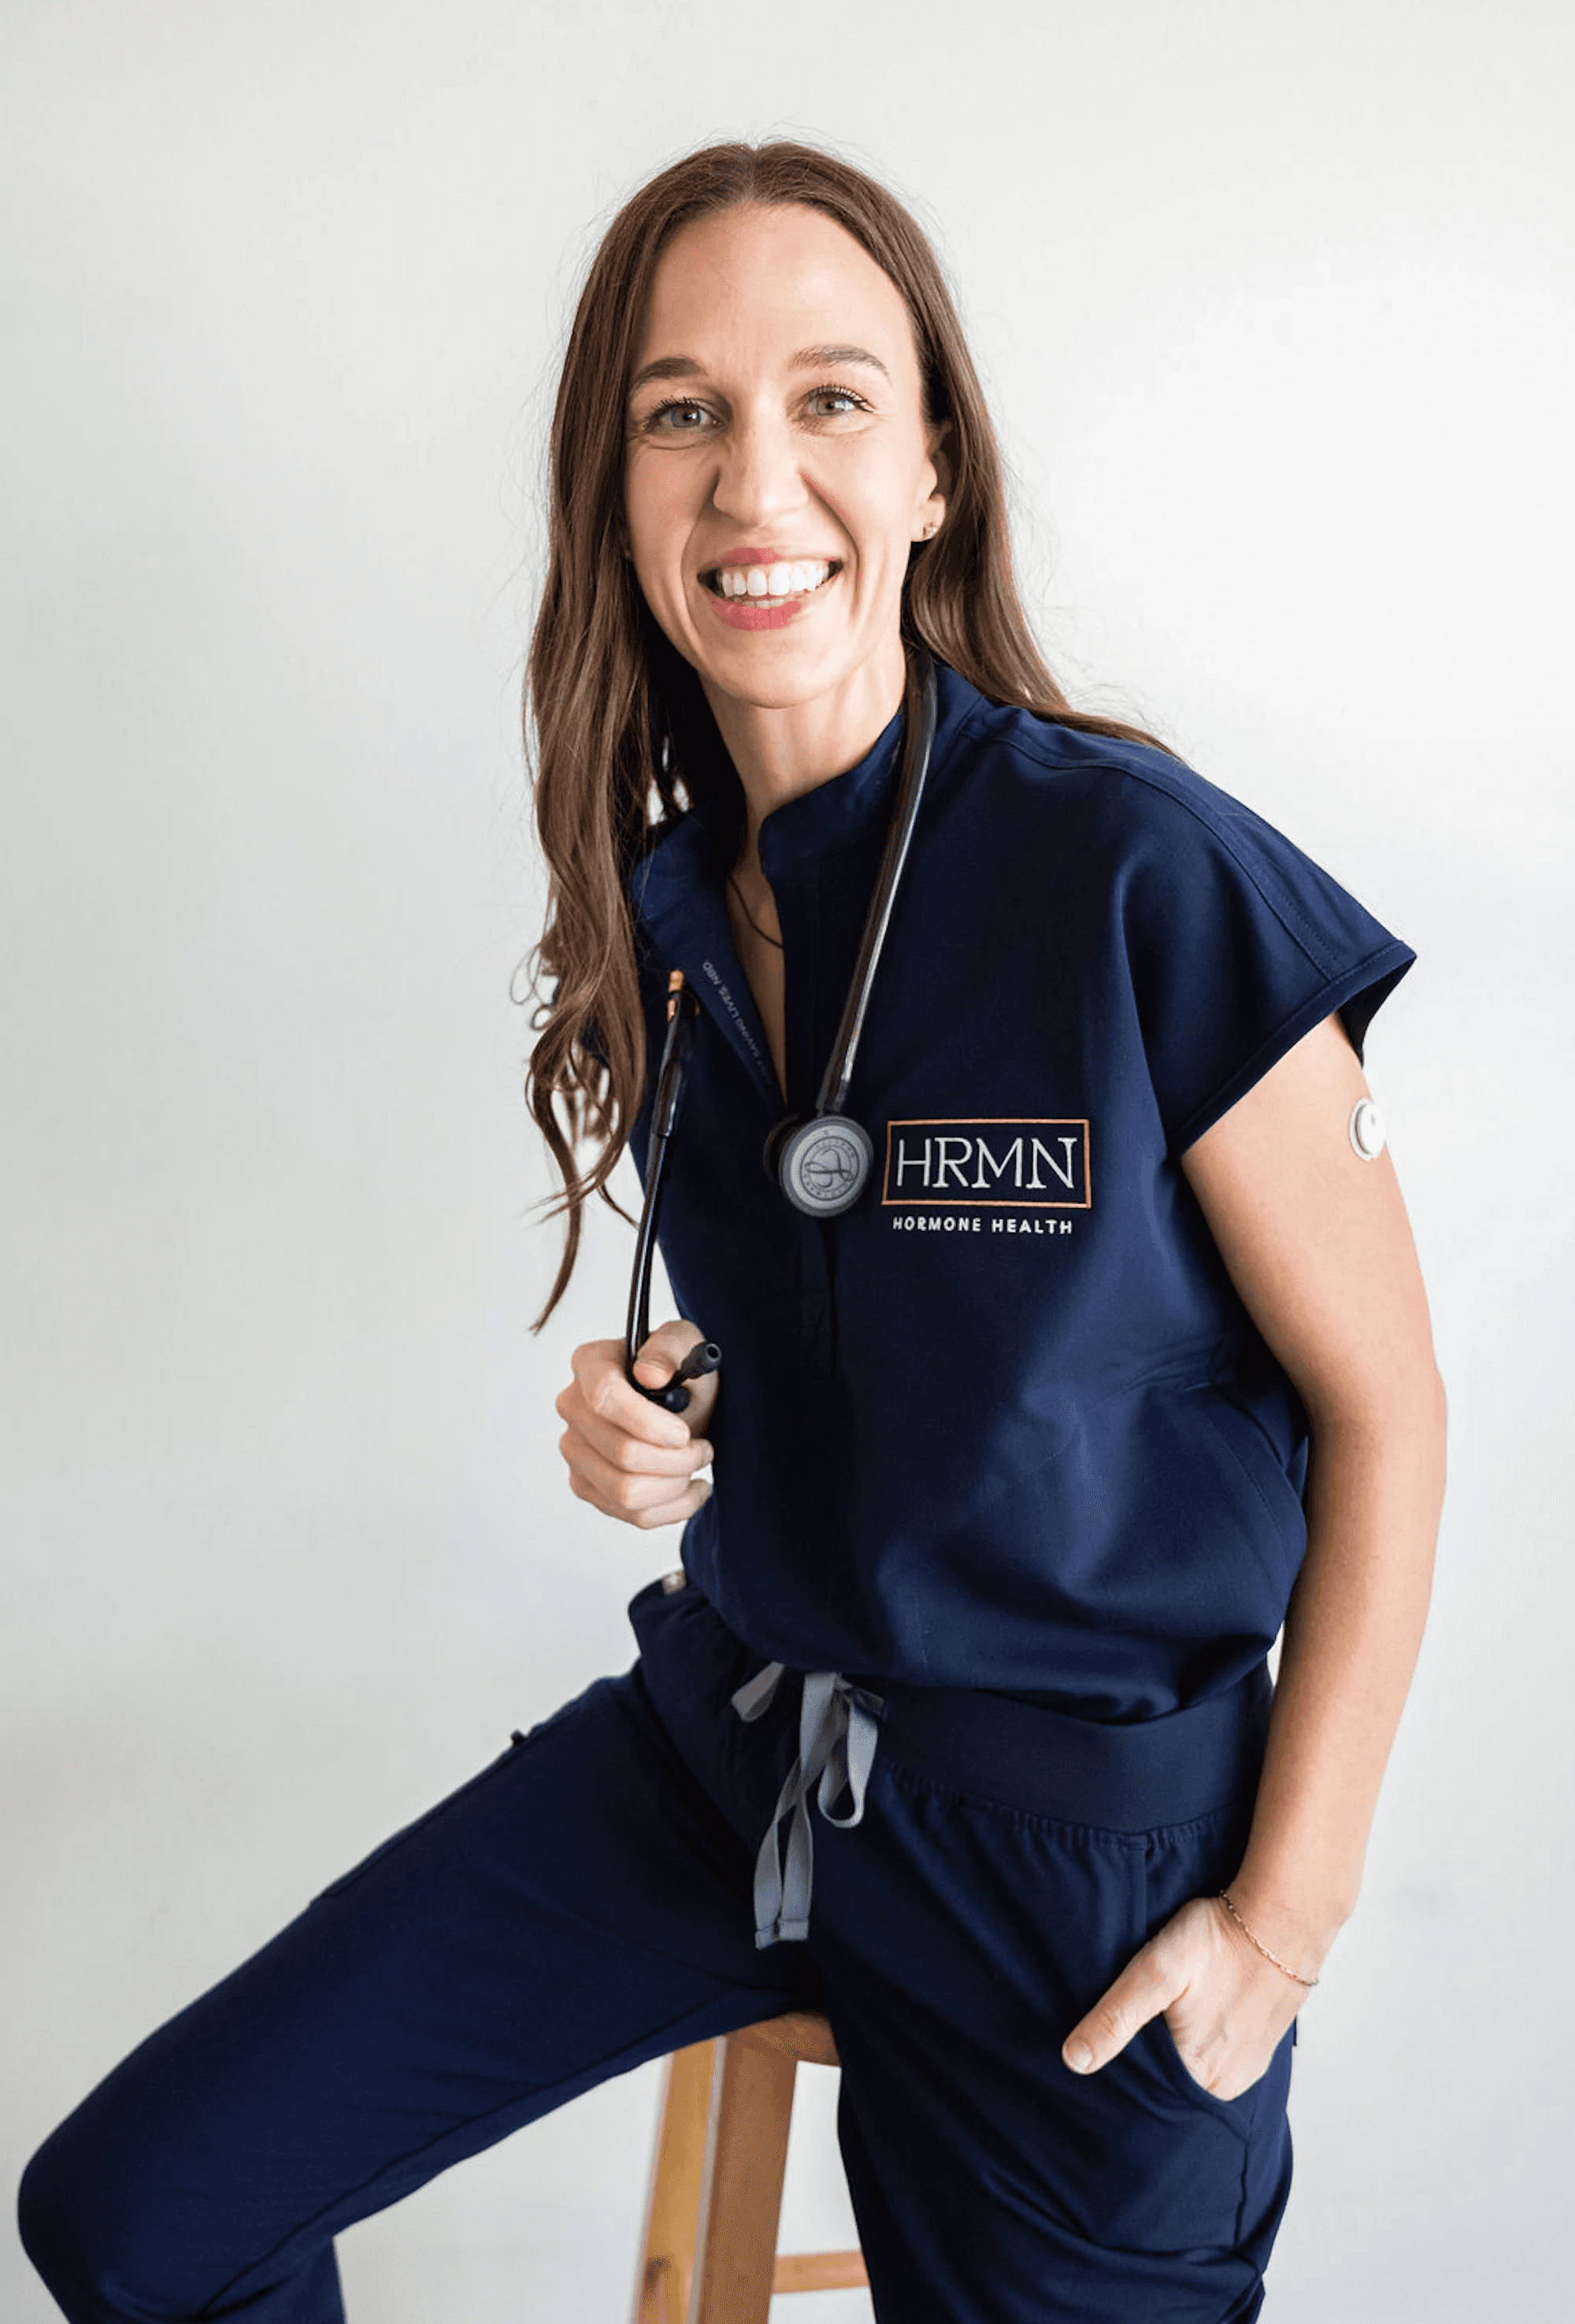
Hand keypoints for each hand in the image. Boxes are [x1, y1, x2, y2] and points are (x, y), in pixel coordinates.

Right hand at [555, 1320, 718, 1529]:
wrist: (682, 1404)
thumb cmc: (680, 1371)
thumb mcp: (685, 1345)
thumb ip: (670, 1349)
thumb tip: (651, 1374)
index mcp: (590, 1364)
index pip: (604, 1398)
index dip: (647, 1423)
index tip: (683, 1433)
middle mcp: (573, 1407)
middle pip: (621, 1453)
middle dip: (676, 1459)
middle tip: (704, 1449)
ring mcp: (575, 1450)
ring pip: (626, 1492)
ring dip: (676, 1485)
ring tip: (696, 1465)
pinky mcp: (586, 1484)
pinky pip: (631, 1515)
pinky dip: (673, 1508)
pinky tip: (690, 1488)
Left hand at [1060, 1894, 1308, 2101]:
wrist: (1282, 1918)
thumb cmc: (1218, 1941)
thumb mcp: (1156, 1973)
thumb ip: (1116, 2018)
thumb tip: (1073, 2061)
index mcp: (1201, 2079)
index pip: (1144, 2091)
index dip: (1120, 2067)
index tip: (1104, 2039)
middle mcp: (1227, 2085)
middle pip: (1168, 2082)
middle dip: (1145, 2057)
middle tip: (1135, 2016)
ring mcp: (1246, 2067)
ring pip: (1192, 2068)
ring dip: (1173, 2047)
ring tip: (1161, 2014)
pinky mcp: (1257, 2046)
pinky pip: (1217, 2054)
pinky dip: (1199, 2039)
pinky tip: (1189, 2014)